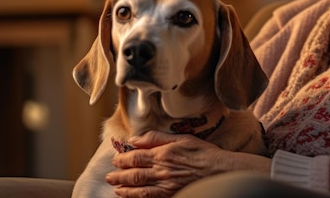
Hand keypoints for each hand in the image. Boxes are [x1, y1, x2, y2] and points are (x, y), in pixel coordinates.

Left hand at [105, 131, 225, 197]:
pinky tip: (131, 197)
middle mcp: (161, 170)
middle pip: (134, 173)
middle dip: (119, 175)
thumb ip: (156, 137)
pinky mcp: (170, 195)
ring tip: (116, 188)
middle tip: (110, 176)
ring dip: (124, 188)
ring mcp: (165, 185)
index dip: (122, 158)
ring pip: (138, 188)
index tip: (116, 159)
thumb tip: (136, 138)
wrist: (219, 170)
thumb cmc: (203, 153)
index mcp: (162, 153)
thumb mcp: (181, 138)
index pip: (135, 156)